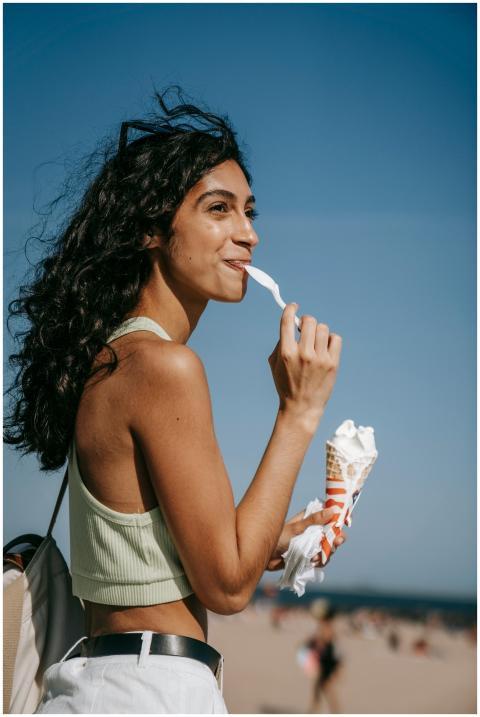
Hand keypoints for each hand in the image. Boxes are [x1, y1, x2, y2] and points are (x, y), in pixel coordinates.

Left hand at [265, 506, 346, 570]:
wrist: (265, 557)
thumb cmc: (277, 538)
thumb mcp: (296, 528)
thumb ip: (314, 520)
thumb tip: (332, 510)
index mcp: (309, 519)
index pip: (329, 516)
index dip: (338, 519)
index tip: (345, 523)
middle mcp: (312, 530)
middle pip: (332, 533)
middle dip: (335, 539)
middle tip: (336, 543)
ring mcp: (311, 543)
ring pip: (328, 548)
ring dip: (326, 553)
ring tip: (315, 557)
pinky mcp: (309, 555)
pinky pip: (321, 559)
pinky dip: (320, 561)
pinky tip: (312, 562)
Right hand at [268, 305, 341, 429]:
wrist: (301, 407)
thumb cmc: (286, 384)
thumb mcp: (274, 364)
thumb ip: (280, 343)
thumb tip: (291, 324)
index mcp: (286, 352)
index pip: (287, 321)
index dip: (291, 309)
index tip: (293, 306)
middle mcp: (303, 354)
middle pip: (309, 321)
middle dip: (307, 322)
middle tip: (306, 329)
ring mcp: (320, 359)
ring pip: (323, 328)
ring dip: (319, 331)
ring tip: (316, 342)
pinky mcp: (333, 363)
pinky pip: (335, 339)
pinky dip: (331, 339)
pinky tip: (325, 347)